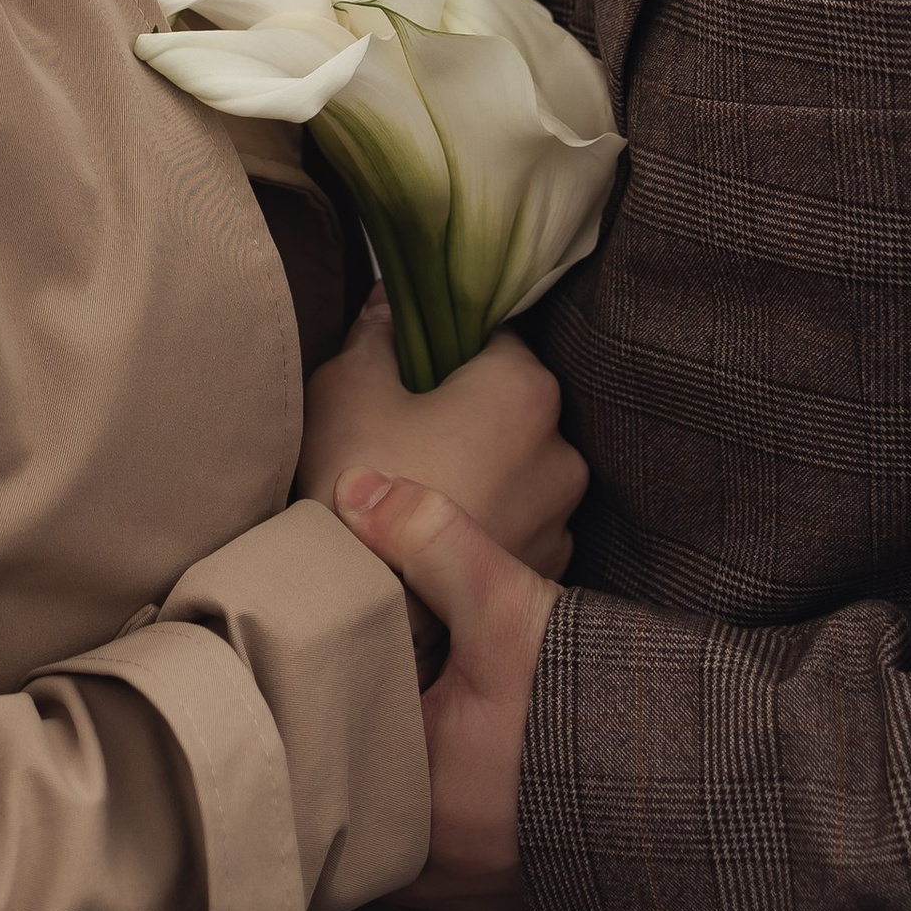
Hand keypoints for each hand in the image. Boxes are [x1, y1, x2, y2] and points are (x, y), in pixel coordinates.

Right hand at [298, 294, 586, 579]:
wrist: (363, 608)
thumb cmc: (358, 481)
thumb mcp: (349, 385)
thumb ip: (376, 333)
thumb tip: (389, 302)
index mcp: (524, 388)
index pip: (495, 336)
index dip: (447, 345)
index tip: (408, 366)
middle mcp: (561, 449)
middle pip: (511, 403)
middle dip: (467, 408)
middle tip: (405, 427)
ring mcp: (559, 518)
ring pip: (517, 465)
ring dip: (481, 466)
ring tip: (419, 483)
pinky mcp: (545, 571)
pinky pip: (518, 520)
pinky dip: (487, 516)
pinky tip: (436, 529)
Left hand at [333, 469, 556, 910]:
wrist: (699, 795)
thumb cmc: (594, 707)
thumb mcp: (511, 609)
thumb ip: (433, 542)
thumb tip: (356, 491)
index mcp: (412, 805)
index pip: (333, 756)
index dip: (332, 707)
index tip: (332, 672)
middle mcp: (432, 875)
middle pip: (364, 810)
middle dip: (365, 760)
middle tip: (375, 702)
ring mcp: (471, 906)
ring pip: (403, 851)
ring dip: (407, 806)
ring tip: (416, 745)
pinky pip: (449, 883)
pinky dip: (450, 841)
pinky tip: (465, 793)